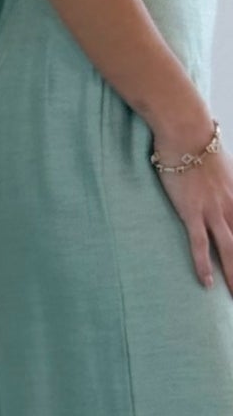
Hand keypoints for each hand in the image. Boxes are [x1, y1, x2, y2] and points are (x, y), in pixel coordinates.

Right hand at [155, 141, 232, 287]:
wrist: (186, 131)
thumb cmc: (201, 143)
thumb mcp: (225, 165)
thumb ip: (228, 182)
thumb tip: (224, 185)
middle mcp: (231, 207)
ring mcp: (213, 211)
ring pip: (230, 251)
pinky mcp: (191, 212)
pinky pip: (199, 244)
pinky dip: (203, 265)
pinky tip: (207, 283)